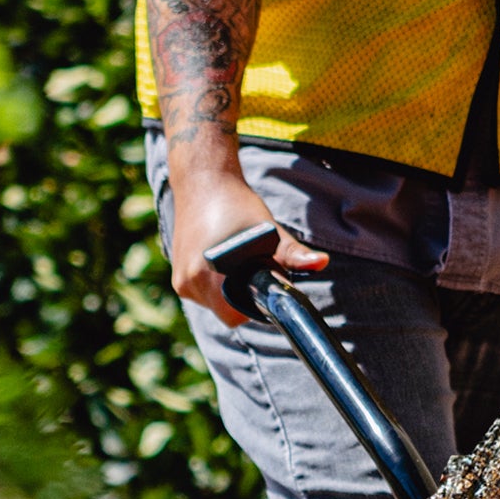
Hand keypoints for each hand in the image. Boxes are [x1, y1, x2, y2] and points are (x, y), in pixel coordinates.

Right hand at [169, 172, 327, 327]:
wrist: (202, 183)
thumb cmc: (239, 207)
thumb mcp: (271, 233)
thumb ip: (295, 254)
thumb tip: (322, 262)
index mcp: (208, 275)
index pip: (236, 315)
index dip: (255, 306)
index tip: (263, 286)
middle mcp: (189, 282)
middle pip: (227, 312)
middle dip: (245, 297)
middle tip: (253, 269)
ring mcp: (180, 282)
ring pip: (216, 305)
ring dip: (230, 292)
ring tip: (237, 264)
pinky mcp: (177, 279)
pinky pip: (205, 296)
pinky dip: (217, 287)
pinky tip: (223, 264)